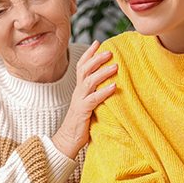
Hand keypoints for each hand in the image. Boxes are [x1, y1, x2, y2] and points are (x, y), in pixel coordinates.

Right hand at [52, 41, 116, 158]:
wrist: (67, 141)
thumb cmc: (81, 124)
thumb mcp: (88, 105)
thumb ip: (96, 93)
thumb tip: (112, 84)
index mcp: (79, 89)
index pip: (81, 66)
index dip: (88, 53)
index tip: (98, 42)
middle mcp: (78, 92)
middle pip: (84, 69)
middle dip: (96, 58)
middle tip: (110, 51)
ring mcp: (79, 101)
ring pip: (89, 81)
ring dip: (103, 72)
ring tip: (116, 66)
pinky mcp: (82, 112)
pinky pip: (93, 99)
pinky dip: (104, 92)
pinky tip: (114, 87)